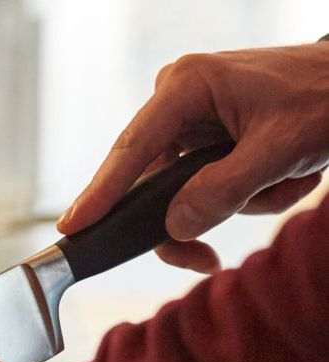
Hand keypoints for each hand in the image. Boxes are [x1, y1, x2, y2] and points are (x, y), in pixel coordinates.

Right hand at [57, 43, 328, 272]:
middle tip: (205, 262)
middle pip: (156, 181)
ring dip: (240, 201)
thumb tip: (175, 227)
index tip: (72, 227)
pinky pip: (208, 184)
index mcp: (187, 86)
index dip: (102, 193)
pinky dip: (248, 192)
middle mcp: (179, 99)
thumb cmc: (326, 98)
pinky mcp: (209, 135)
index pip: (133, 149)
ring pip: (186, 190)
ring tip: (287, 182)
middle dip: (197, 214)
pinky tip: (282, 176)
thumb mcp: (279, 150)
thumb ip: (222, 191)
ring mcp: (193, 118)